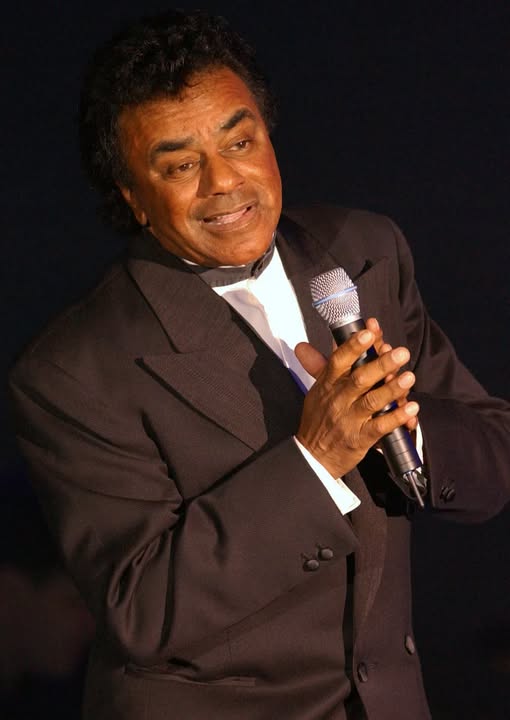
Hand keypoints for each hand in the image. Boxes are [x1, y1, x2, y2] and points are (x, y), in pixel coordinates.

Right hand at [294, 318, 418, 477]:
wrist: (313, 457)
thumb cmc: (318, 421)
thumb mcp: (316, 391)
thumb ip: (318, 366)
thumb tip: (303, 345)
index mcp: (327, 385)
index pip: (339, 361)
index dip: (354, 346)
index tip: (368, 332)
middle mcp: (338, 400)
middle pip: (360, 379)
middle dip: (381, 364)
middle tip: (400, 352)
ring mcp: (349, 420)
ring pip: (372, 401)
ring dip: (392, 388)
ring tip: (409, 377)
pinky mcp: (360, 439)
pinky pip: (380, 427)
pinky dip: (396, 418)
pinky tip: (411, 408)